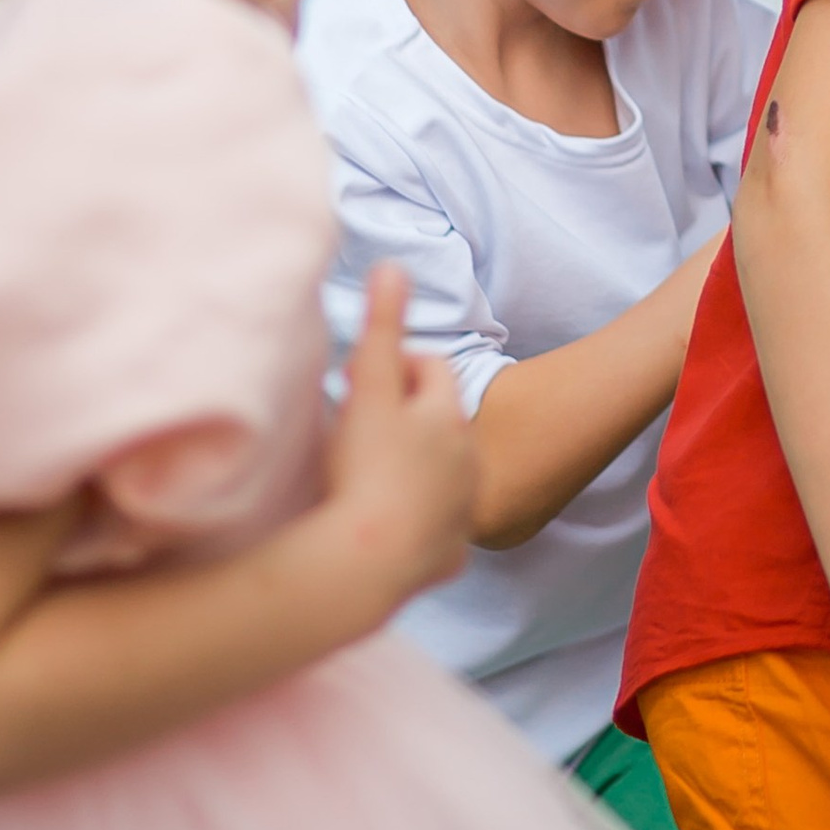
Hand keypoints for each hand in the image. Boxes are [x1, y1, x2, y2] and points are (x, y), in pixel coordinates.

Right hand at [319, 266, 475, 619]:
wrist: (368, 563)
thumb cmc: (365, 470)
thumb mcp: (369, 391)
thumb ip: (380, 328)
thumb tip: (391, 266)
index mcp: (449, 418)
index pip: (434, 370)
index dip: (399, 366)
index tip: (362, 375)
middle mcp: (468, 463)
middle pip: (442, 424)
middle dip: (409, 418)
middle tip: (362, 424)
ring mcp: (462, 511)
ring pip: (444, 477)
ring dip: (417, 469)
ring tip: (372, 477)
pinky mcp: (449, 556)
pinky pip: (438, 530)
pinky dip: (420, 523)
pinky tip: (389, 528)